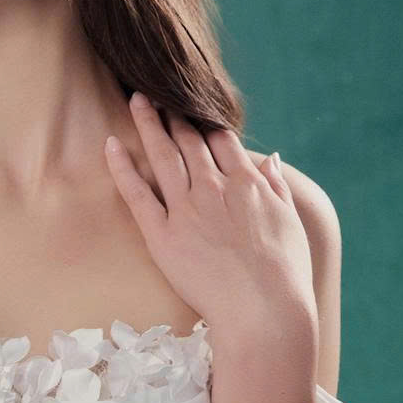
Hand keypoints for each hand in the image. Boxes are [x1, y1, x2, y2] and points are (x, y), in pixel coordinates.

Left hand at [105, 93, 317, 360]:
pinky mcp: (162, 236)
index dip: (205, 117)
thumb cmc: (285, 275)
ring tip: (136, 99)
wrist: (264, 313)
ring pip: (163, 155)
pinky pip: (137, 193)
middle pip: (189, 139)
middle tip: (157, 89)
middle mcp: (214, 187)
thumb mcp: (291, 222)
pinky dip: (122, 166)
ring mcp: (186, 210)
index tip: (193, 102)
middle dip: (173, 112)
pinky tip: (111, 144)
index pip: (222, 138)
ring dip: (148, 123)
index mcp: (247, 182)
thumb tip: (270, 158)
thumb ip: (277, 186)